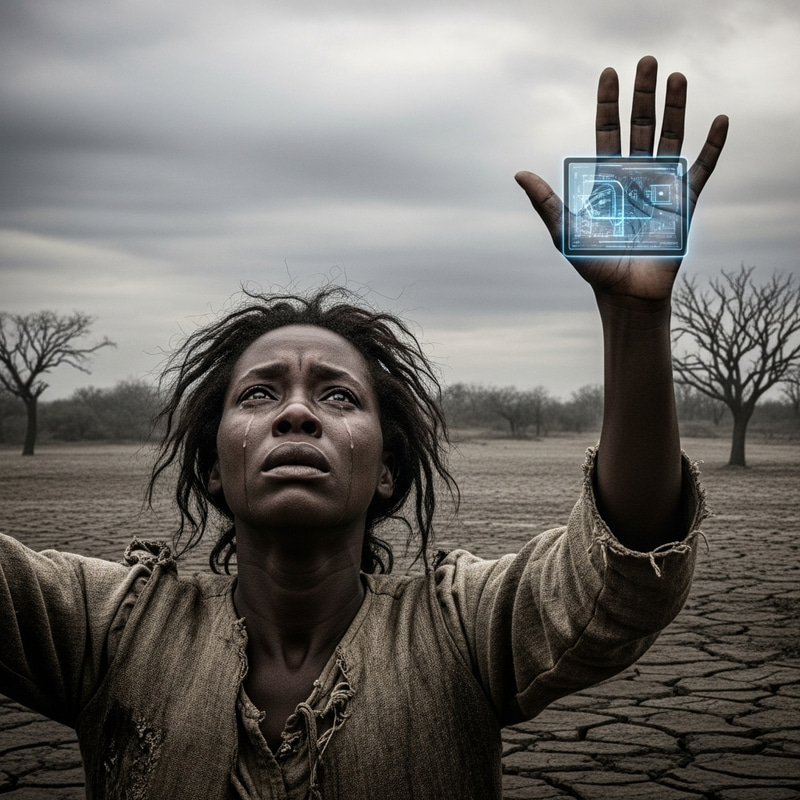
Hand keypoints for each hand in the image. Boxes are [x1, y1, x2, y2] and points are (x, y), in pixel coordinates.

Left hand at [515, 56, 728, 304]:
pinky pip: (701, 168)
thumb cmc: (593, 264)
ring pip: (670, 138)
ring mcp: (660, 186)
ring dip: (675, 108)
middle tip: (647, 61)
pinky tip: (718, 120)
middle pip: (640, 126)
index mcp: (606, 179)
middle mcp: (634, 175)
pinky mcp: (683, 202)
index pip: (607, 131)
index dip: (608, 103)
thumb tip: (519, 173)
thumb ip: (546, 202)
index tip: (610, 74)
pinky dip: (712, 146)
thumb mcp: (565, 231)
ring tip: (676, 77)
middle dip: (643, 95)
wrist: (624, 292)